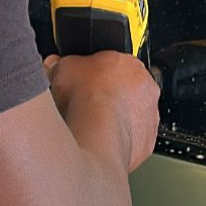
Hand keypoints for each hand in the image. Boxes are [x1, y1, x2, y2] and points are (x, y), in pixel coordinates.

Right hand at [44, 52, 160, 171]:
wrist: (95, 133)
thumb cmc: (86, 99)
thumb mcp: (64, 68)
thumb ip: (63, 64)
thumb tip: (56, 65)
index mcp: (130, 64)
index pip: (117, 64)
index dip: (98, 73)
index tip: (86, 80)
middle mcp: (146, 90)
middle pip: (127, 90)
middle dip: (110, 97)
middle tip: (88, 104)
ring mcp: (149, 117)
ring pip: (133, 116)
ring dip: (116, 120)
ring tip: (92, 126)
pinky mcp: (146, 142)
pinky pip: (133, 140)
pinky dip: (119, 142)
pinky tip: (100, 141)